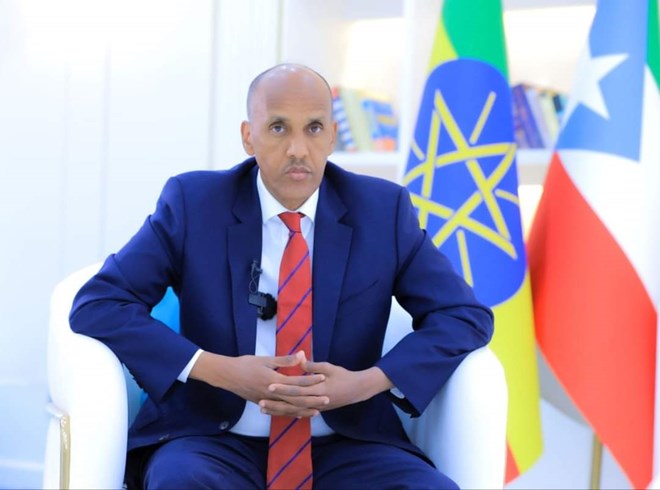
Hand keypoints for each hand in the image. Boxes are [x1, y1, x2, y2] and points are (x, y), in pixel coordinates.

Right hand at [190, 351, 326, 417]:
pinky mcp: (262, 404)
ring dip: (304, 409)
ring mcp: (267, 401)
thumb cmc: (246, 364)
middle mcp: (272, 393)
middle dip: (312, 399)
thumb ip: (285, 360)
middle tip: (327, 399)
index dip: (311, 379)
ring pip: (288, 408)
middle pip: (296, 398)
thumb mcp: (266, 359)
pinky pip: (279, 411)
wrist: (227, 375)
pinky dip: (291, 413)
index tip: (323, 377)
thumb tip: (302, 355)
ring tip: (318, 410)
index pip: (297, 381)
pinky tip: (300, 414)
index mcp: (274, 379)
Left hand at [259, 360, 393, 413]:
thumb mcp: (329, 367)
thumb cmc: (343, 376)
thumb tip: (300, 358)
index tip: (269, 386)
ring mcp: (316, 408)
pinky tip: (277, 413)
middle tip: (260, 399)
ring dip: (279, 410)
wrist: (357, 390)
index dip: (282, 389)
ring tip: (264, 408)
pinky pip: (300, 413)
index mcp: (319, 390)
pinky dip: (288, 413)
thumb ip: (313, 365)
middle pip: (292, 403)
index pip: (297, 390)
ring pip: (294, 411)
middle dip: (276, 402)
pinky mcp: (317, 410)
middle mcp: (316, 401)